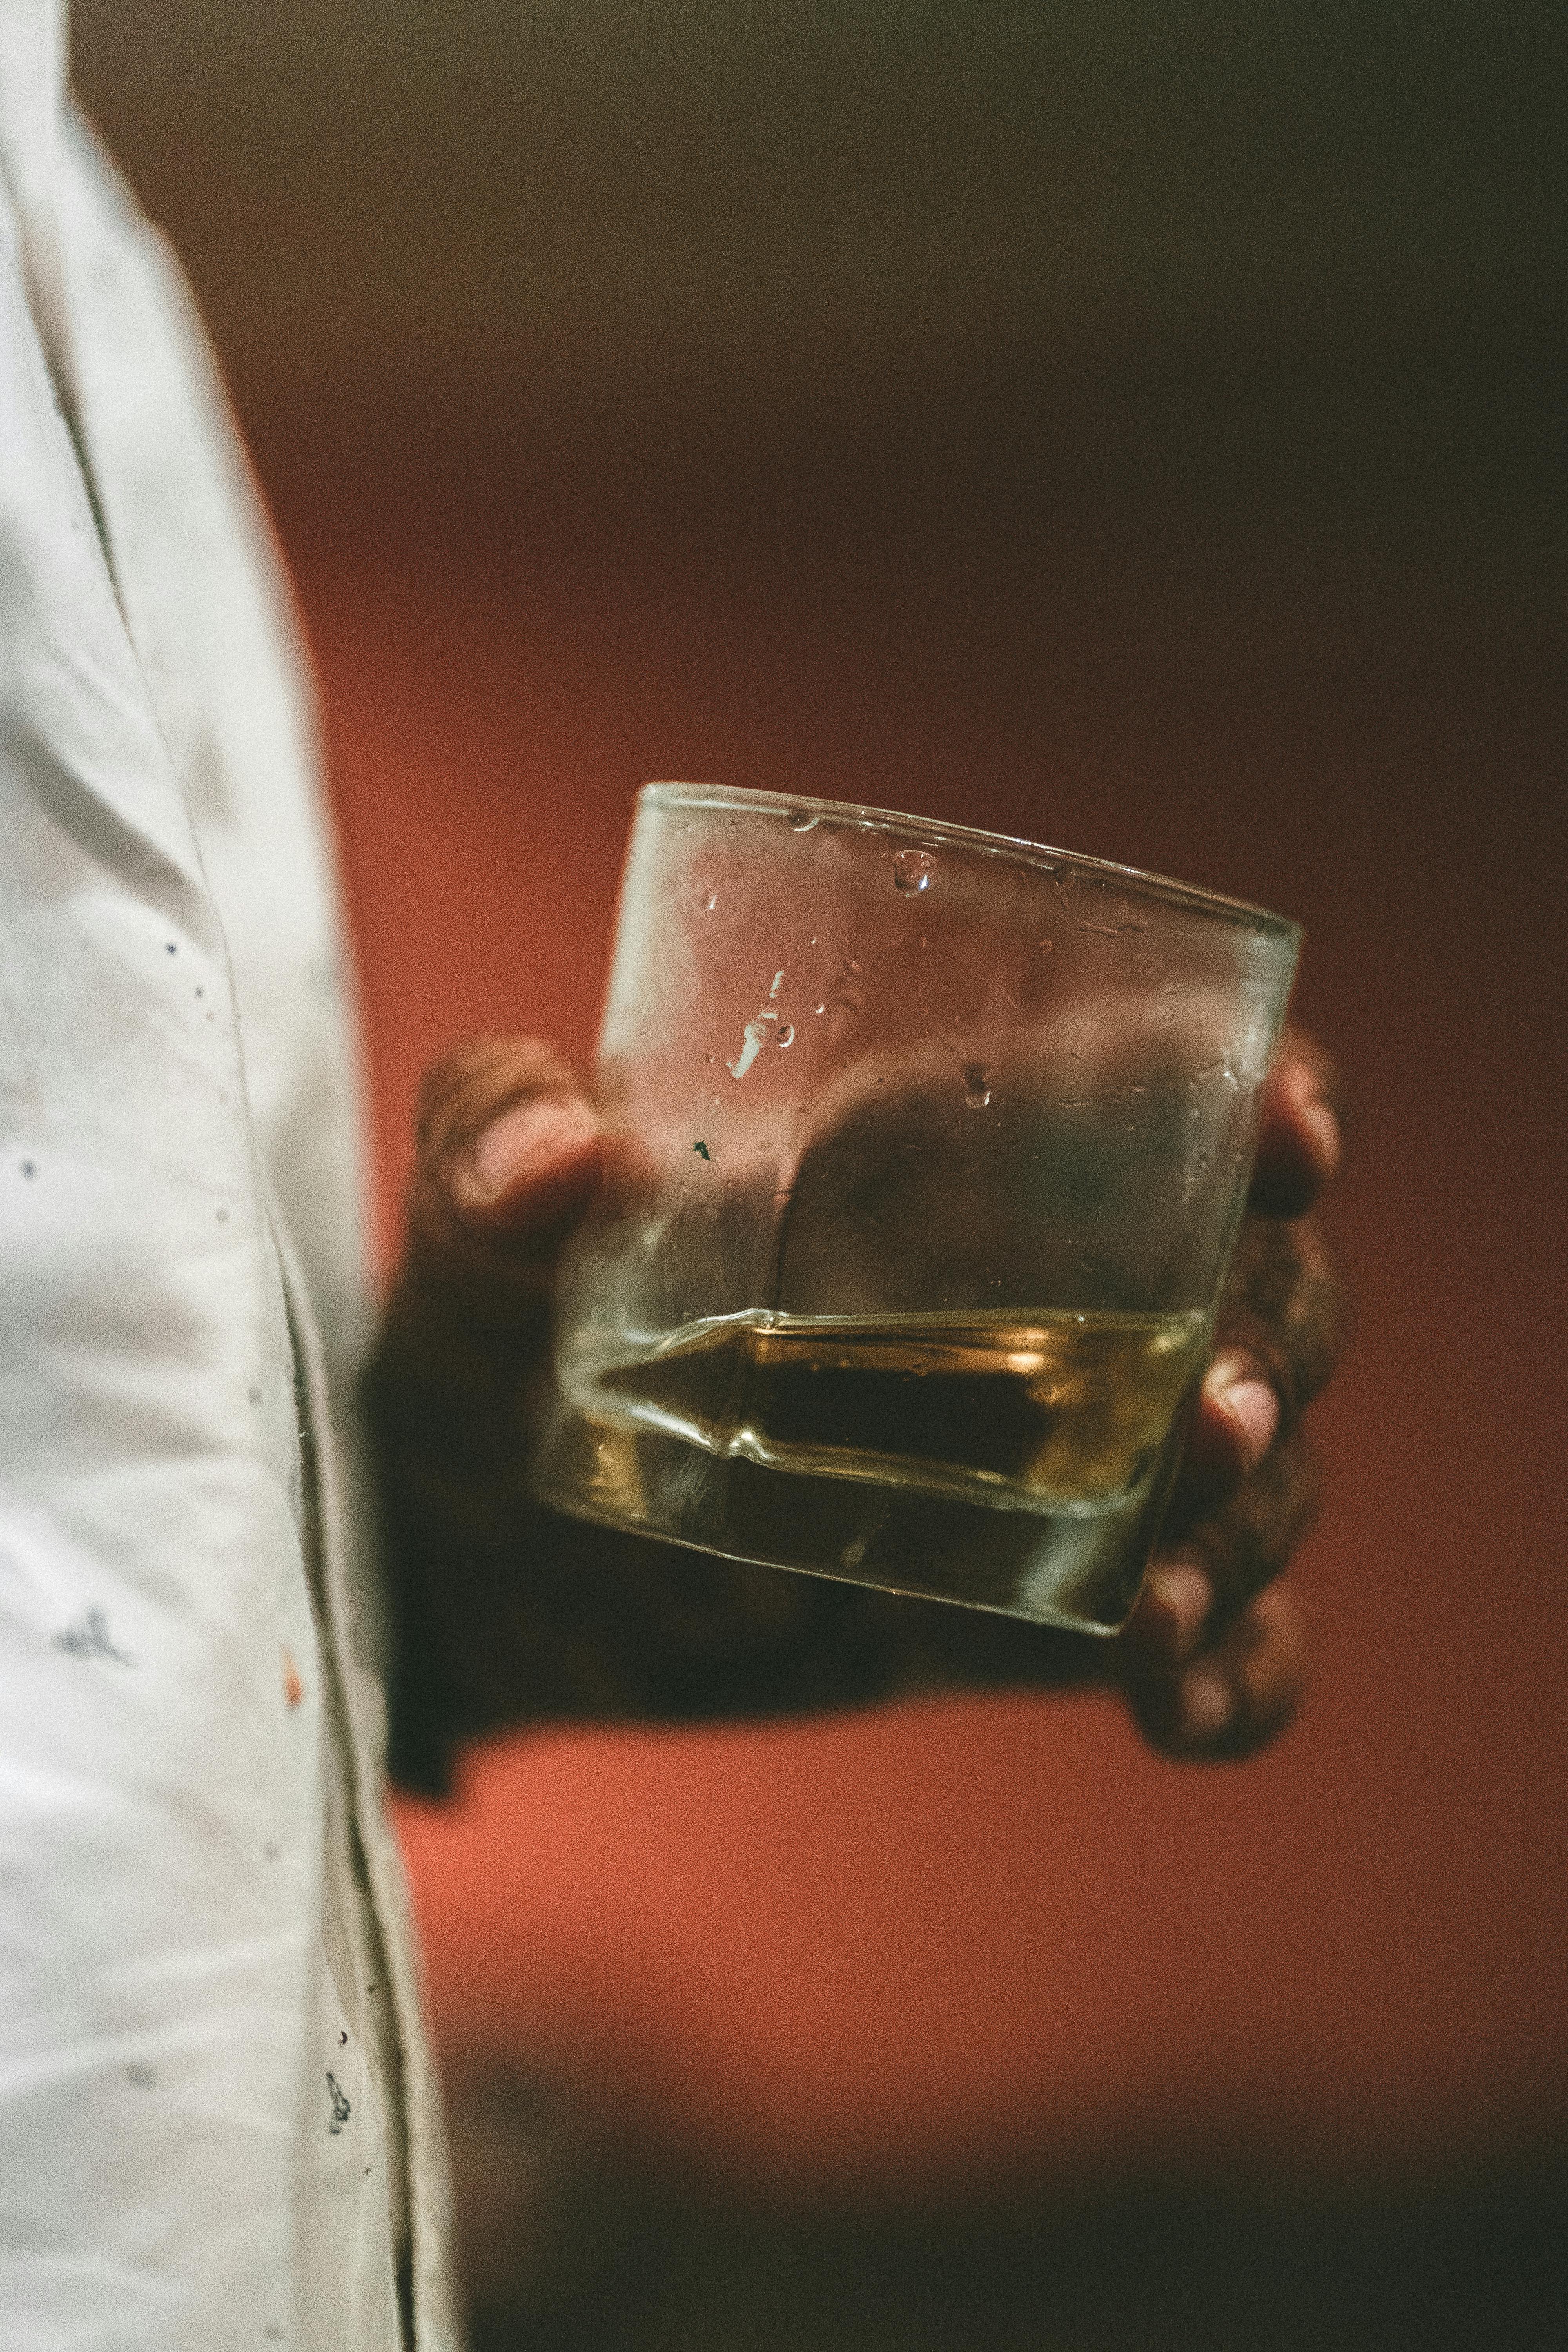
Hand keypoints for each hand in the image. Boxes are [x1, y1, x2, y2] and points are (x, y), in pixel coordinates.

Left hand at [364, 1031, 1343, 1785]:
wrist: (460, 1553)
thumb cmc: (478, 1335)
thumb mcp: (466, 1222)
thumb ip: (485, 1143)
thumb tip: (549, 1153)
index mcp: (935, 1161)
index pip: (1164, 1095)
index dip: (1267, 1099)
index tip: (1294, 1139)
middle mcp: (1030, 1300)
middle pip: (1253, 1291)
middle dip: (1280, 1344)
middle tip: (1225, 1412)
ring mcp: (1044, 1464)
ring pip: (1249, 1471)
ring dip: (1255, 1526)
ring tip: (1169, 1596)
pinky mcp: (1026, 1609)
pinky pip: (1193, 1634)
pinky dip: (1234, 1672)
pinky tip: (1179, 1709)